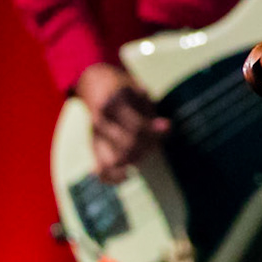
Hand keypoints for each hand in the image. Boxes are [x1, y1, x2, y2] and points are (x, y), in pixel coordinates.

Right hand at [74, 63, 169, 183]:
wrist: (96, 84)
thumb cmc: (125, 90)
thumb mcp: (138, 92)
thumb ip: (150, 111)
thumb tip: (165, 130)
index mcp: (112, 104)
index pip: (136, 127)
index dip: (154, 132)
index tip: (167, 128)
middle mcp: (100, 122)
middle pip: (127, 146)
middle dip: (147, 147)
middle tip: (156, 141)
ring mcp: (94, 136)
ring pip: (114, 161)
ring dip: (135, 160)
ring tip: (145, 152)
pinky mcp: (93, 147)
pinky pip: (101, 171)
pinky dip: (114, 177)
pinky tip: (127, 175)